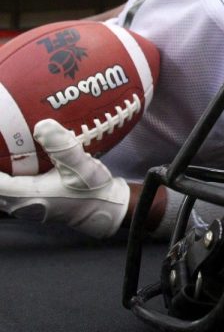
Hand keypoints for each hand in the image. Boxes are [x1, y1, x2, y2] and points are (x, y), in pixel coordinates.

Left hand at [0, 119, 128, 237]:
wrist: (105, 207)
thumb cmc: (92, 190)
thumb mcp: (81, 166)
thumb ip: (62, 147)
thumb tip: (42, 125)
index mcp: (26, 195)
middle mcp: (19, 204)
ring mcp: (22, 206)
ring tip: (2, 153)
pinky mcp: (28, 204)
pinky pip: (5, 191)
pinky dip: (3, 179)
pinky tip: (10, 164)